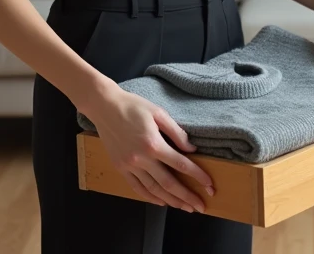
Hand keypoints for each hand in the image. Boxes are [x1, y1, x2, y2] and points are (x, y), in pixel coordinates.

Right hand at [85, 84, 214, 212]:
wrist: (104, 107)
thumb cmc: (133, 106)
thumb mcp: (158, 113)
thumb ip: (176, 132)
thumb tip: (191, 150)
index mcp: (153, 144)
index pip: (181, 164)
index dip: (197, 176)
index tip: (209, 185)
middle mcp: (141, 158)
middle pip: (169, 183)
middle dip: (187, 197)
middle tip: (201, 206)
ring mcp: (129, 165)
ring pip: (154, 189)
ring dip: (171, 201)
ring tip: (185, 208)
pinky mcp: (120, 168)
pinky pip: (137, 188)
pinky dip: (150, 197)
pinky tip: (162, 202)